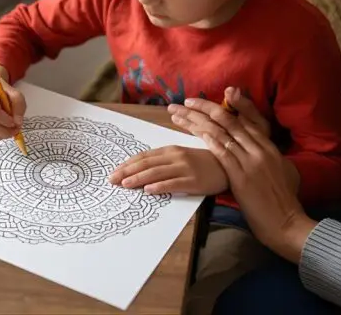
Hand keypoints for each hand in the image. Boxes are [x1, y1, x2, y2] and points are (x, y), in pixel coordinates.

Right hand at [0, 66, 25, 140]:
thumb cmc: (4, 94)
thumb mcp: (15, 95)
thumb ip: (19, 105)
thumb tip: (17, 122)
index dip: (6, 121)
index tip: (15, 122)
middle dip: (4, 131)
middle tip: (15, 130)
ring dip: (1, 135)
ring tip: (10, 130)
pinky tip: (3, 130)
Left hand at [108, 146, 227, 195]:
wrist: (228, 166)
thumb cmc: (203, 162)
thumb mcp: (182, 156)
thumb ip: (163, 161)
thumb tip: (142, 170)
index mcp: (171, 150)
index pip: (144, 157)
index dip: (127, 164)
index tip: (113, 172)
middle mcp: (176, 157)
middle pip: (146, 164)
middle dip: (127, 172)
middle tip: (111, 180)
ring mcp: (185, 169)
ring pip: (157, 173)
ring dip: (139, 179)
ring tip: (125, 185)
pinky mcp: (194, 181)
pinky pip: (174, 184)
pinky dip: (160, 187)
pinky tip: (148, 191)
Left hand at [168, 87, 315, 262]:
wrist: (286, 221)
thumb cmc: (283, 200)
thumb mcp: (283, 171)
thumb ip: (270, 156)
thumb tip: (259, 150)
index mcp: (269, 146)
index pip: (244, 118)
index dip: (223, 106)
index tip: (206, 100)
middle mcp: (260, 149)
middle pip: (229, 121)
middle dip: (204, 109)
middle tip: (187, 101)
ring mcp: (250, 161)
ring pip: (221, 133)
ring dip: (197, 122)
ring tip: (180, 114)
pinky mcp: (241, 176)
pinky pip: (222, 153)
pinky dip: (208, 140)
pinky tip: (195, 131)